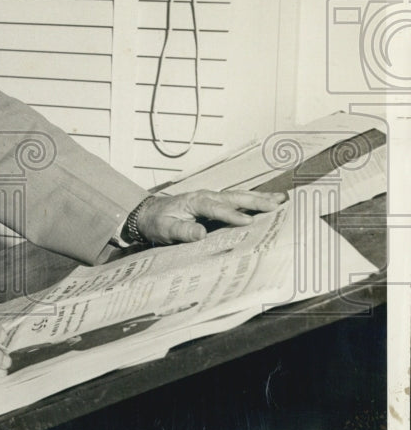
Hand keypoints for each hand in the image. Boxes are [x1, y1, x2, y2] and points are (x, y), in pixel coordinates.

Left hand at [136, 190, 286, 244]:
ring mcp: (212, 198)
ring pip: (239, 196)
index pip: (216, 208)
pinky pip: (237, 201)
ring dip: (259, 198)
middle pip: (234, 198)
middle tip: (277, 206)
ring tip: (281, 199)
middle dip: (256, 201)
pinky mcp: (215, 204)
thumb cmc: (156, 222)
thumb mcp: (164, 229)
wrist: (147, 213)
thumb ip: (182, 231)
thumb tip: (200, 233)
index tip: (248, 223)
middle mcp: (206, 196)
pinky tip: (268, 203)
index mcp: (194, 202)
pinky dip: (253, 200)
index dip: (232, 215)